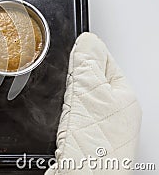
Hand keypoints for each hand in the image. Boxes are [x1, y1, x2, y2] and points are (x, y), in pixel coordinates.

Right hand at [45, 33, 141, 173]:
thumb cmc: (95, 144)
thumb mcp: (91, 92)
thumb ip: (87, 63)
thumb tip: (87, 40)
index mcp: (123, 95)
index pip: (105, 61)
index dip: (87, 53)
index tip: (75, 49)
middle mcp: (113, 109)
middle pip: (90, 78)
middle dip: (74, 75)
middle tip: (68, 79)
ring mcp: (97, 123)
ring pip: (77, 95)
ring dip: (67, 93)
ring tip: (66, 101)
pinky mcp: (81, 134)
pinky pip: (69, 111)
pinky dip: (62, 110)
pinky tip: (60, 117)